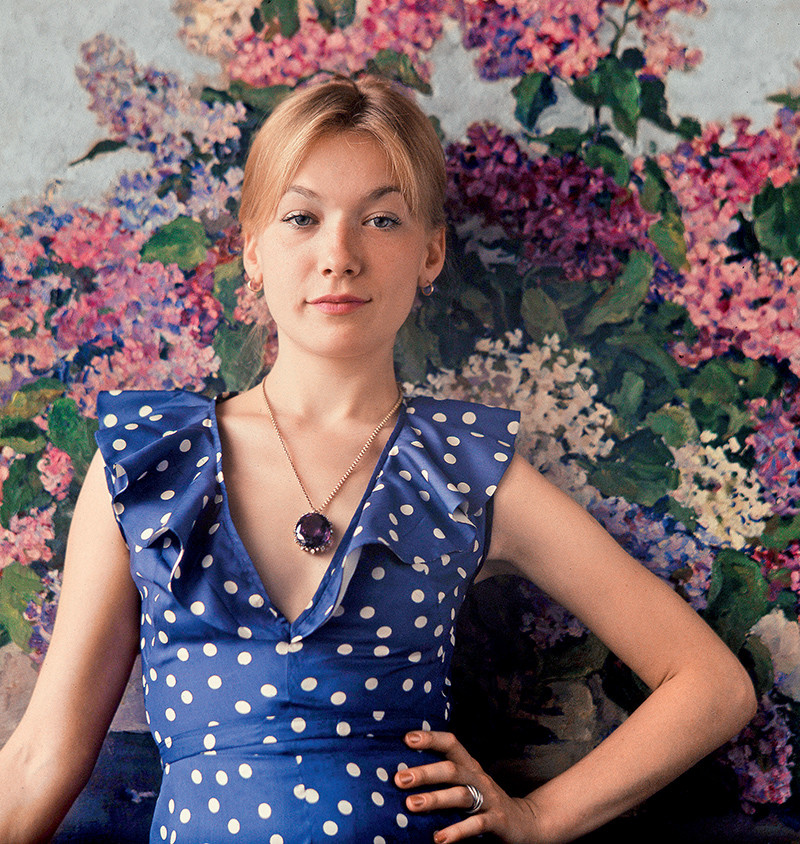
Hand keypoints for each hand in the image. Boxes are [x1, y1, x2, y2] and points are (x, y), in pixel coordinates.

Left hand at [395, 730, 542, 842]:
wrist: (523, 821)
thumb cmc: (483, 799)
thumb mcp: (466, 782)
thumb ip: (444, 776)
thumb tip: (404, 771)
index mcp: (469, 765)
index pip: (451, 744)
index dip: (431, 739)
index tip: (407, 739)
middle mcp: (478, 778)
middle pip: (451, 770)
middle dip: (425, 773)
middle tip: (399, 779)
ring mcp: (489, 799)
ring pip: (460, 796)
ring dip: (435, 799)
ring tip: (411, 805)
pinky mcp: (497, 821)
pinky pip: (476, 824)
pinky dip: (457, 831)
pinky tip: (439, 838)